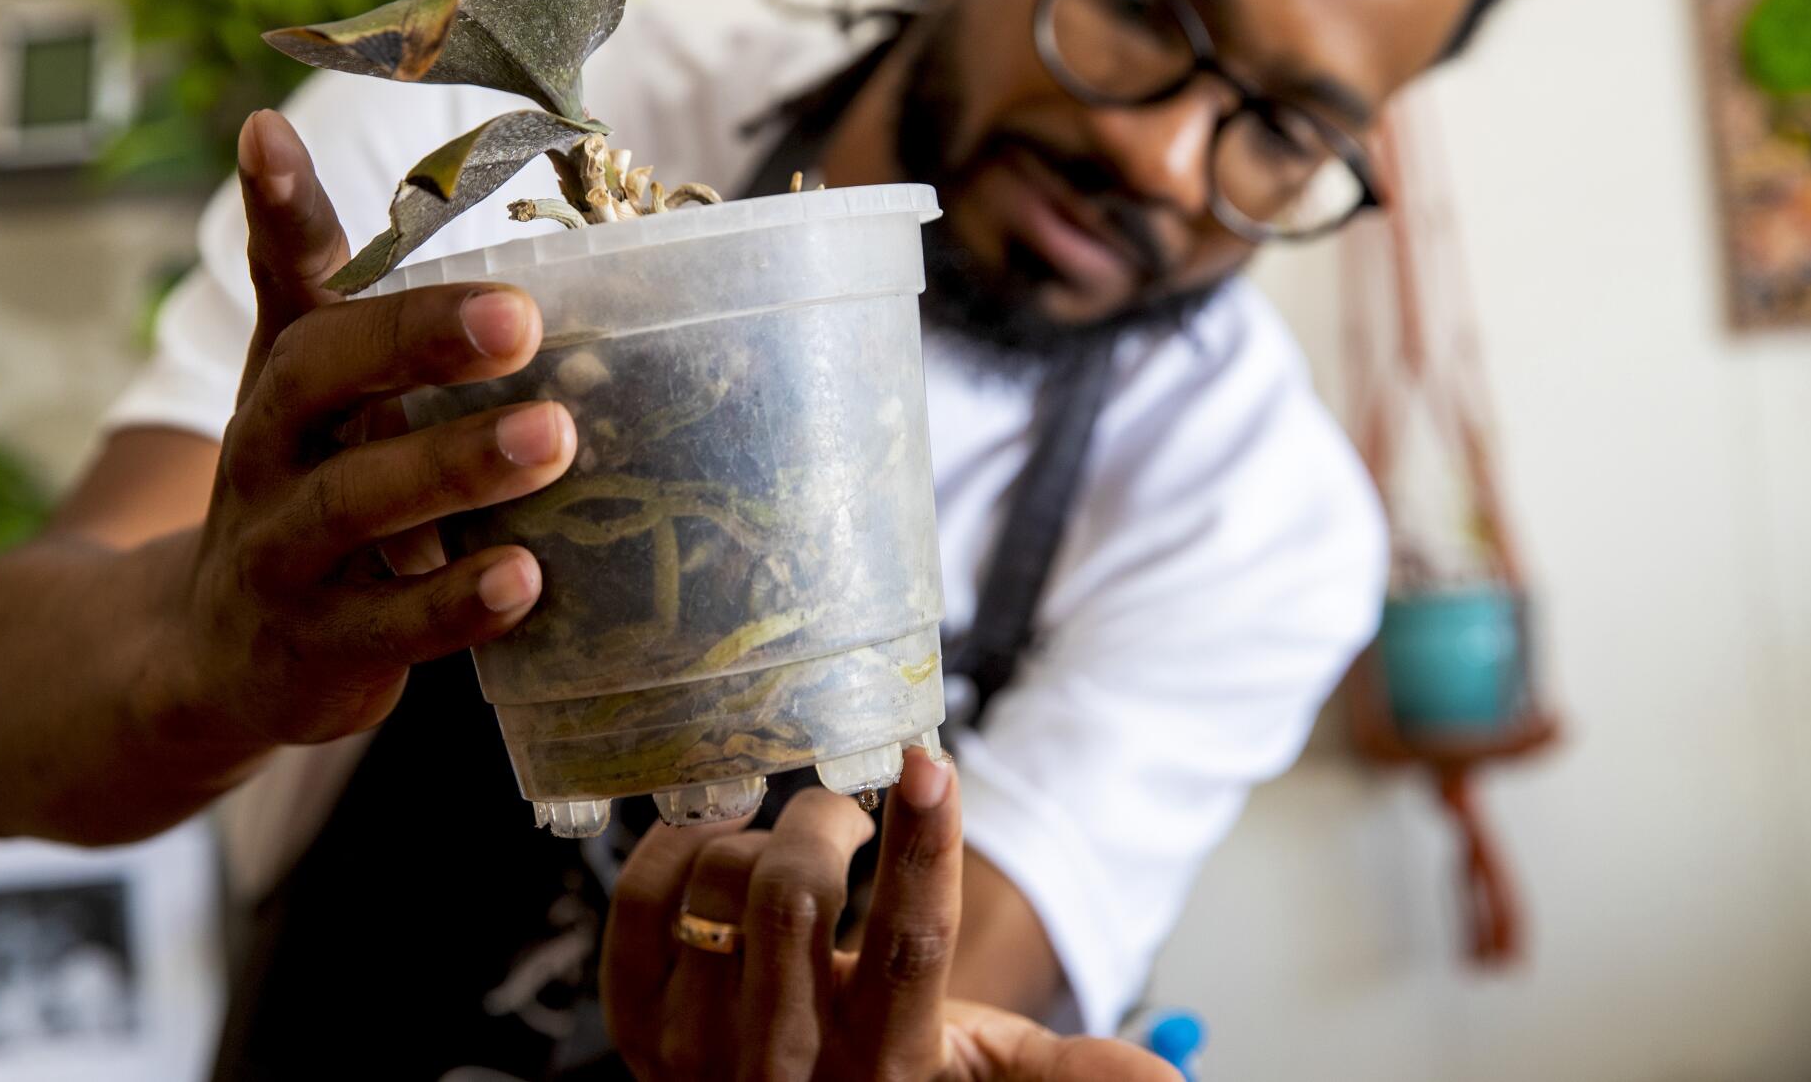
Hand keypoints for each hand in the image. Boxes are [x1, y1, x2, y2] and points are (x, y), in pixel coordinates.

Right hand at [172, 109, 577, 746]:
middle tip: (519, 318)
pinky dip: (456, 603)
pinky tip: (526, 577)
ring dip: (454, 467)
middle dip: (414, 341)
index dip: (280, 209)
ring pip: (354, 505)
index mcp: (286, 378)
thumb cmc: (300, 489)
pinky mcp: (319, 649)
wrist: (212, 659)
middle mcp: (268, 454)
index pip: (285, 280)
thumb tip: (284, 133)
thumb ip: (326, 280)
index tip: (270, 136)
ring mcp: (283, 556)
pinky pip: (389, 626)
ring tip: (552, 437)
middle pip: (319, 380)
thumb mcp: (309, 390)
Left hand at [602, 749, 1181, 1081]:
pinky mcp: (638, 1027)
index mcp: (886, 1064)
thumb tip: (1172, 1077)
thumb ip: (1066, 1068)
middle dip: (827, 820)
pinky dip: (674, 848)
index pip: (910, 944)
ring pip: (721, 889)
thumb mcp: (985, 1071)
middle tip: (847, 808)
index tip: (931, 760)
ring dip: (759, 835)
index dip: (925, 845)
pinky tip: (715, 842)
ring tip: (789, 843)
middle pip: (792, 895)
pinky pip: (640, 904)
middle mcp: (786, 1061)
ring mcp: (701, 1046)